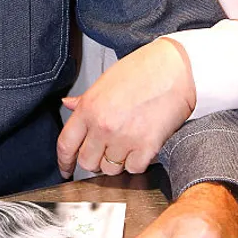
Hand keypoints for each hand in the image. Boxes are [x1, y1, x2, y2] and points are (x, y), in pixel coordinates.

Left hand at [57, 38, 195, 177]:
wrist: (174, 68)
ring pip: (111, 169)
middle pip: (87, 162)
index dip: (64, 162)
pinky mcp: (147, 146)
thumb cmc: (142, 70)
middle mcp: (103, 126)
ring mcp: (124, 138)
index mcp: (89, 108)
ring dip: (117, 162)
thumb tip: (68, 105)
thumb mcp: (105, 82)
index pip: (66, 145)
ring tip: (126, 144)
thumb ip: (85, 100)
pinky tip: (141, 147)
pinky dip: (137, 162)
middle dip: (94, 160)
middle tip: (105, 151)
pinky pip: (134, 169)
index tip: (66, 169)